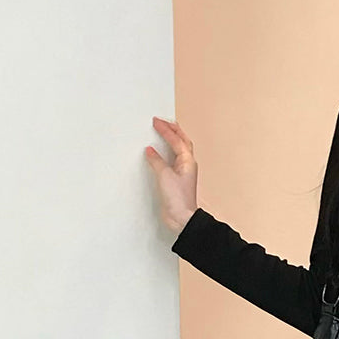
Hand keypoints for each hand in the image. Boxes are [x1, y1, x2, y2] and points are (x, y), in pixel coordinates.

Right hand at [144, 116, 197, 232]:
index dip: (166, 129)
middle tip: (162, 121)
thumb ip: (157, 161)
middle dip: (173, 129)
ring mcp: (182, 172)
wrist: (181, 218)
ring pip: (178, 149)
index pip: (176, 139)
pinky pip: (171, 160)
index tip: (156, 121)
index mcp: (187, 161)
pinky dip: (165, 152)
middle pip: (182, 141)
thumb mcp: (164, 176)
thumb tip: (151, 151)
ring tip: (163, 131)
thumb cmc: (178, 199)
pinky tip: (158, 153)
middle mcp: (187, 164)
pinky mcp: (176, 179)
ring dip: (172, 139)